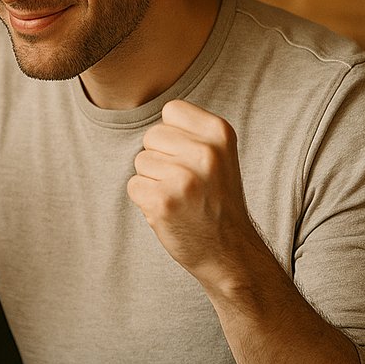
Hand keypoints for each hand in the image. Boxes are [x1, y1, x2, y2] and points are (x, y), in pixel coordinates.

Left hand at [127, 100, 261, 284]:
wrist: (231, 252)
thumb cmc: (218, 200)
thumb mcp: (220, 155)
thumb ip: (192, 132)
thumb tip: (153, 122)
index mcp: (221, 132)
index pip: (171, 110)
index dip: (173, 135)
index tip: (191, 159)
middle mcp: (206, 152)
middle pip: (152, 135)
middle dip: (160, 158)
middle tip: (186, 183)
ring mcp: (185, 178)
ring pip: (141, 161)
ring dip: (153, 181)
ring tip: (180, 198)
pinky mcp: (164, 202)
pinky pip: (133, 185)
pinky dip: (145, 200)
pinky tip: (170, 211)